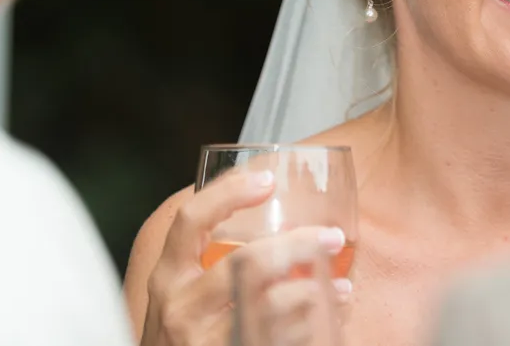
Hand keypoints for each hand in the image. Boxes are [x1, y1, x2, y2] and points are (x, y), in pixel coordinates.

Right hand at [140, 170, 348, 345]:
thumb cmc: (189, 328)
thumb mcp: (188, 291)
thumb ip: (216, 260)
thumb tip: (280, 219)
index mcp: (169, 275)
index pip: (190, 220)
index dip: (228, 193)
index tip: (268, 180)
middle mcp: (180, 305)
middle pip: (245, 261)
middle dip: (297, 245)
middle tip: (331, 238)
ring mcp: (199, 339)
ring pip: (267, 305)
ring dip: (310, 291)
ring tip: (340, 287)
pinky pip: (273, 339)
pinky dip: (304, 327)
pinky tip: (323, 318)